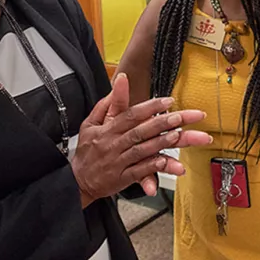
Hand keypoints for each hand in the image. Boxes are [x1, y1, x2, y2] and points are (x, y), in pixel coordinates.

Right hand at [72, 73, 210, 205]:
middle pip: (141, 130)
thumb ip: (109, 103)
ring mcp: (119, 161)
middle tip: (182, 116)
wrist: (77, 179)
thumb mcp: (91, 123)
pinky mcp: (122, 178)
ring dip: (161, 142)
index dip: (150, 107)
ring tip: (179, 135)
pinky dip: (152, 167)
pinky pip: (139, 171)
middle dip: (163, 122)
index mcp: (108, 129)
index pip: (131, 114)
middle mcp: (114, 144)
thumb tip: (121, 80)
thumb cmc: (87, 150)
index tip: (168, 101)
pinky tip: (165, 162)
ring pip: (142, 150)